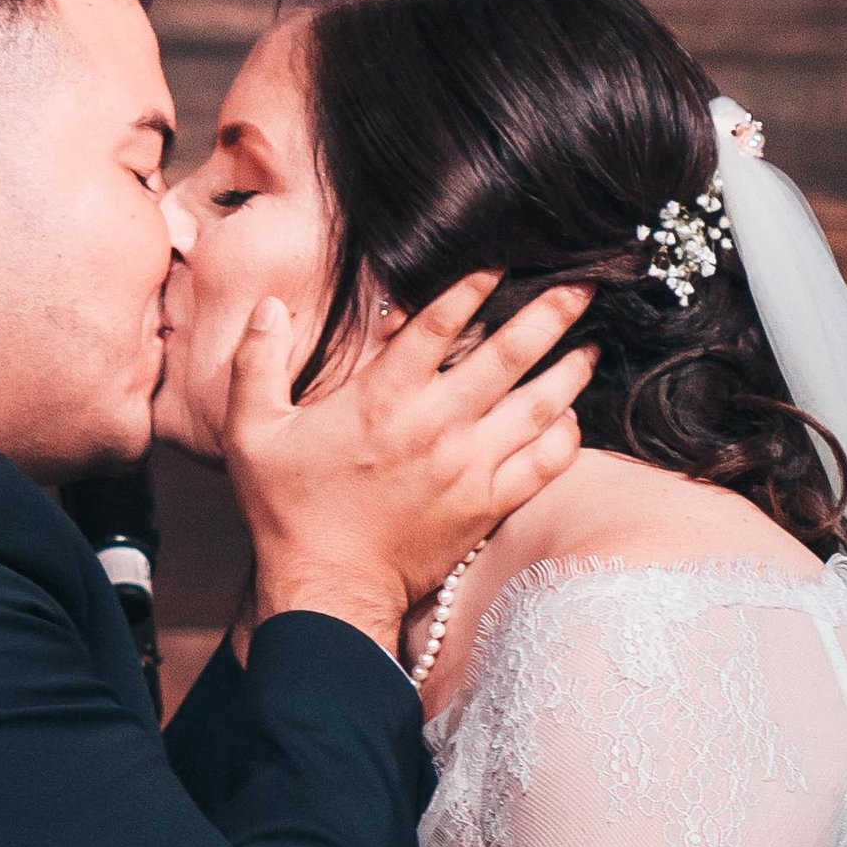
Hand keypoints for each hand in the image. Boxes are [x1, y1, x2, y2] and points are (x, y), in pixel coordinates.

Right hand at [227, 272, 592, 649]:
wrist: (329, 590)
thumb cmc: (289, 511)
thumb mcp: (253, 432)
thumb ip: (258, 362)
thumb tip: (269, 306)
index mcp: (382, 396)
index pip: (441, 322)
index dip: (476, 282)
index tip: (504, 257)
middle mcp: (435, 424)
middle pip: (509, 353)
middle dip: (551, 312)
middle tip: (585, 282)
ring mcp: (469, 466)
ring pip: (539, 406)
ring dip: (571, 370)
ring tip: (593, 342)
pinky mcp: (487, 505)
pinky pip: (544, 464)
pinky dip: (566, 437)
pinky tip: (572, 417)